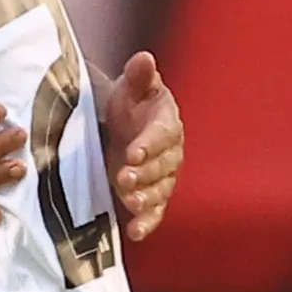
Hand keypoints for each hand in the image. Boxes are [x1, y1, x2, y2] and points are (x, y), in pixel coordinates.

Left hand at [102, 51, 183, 241]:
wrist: (121, 127)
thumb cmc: (130, 104)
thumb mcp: (130, 87)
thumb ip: (138, 76)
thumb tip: (145, 58)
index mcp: (167, 124)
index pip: (162, 135)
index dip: (149, 144)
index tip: (134, 151)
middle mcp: (170, 154)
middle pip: (162, 166)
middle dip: (144, 173)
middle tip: (124, 177)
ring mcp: (161, 179)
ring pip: (159, 191)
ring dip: (145, 199)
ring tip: (130, 203)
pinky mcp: (150, 198)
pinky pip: (154, 213)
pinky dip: (146, 224)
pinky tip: (134, 233)